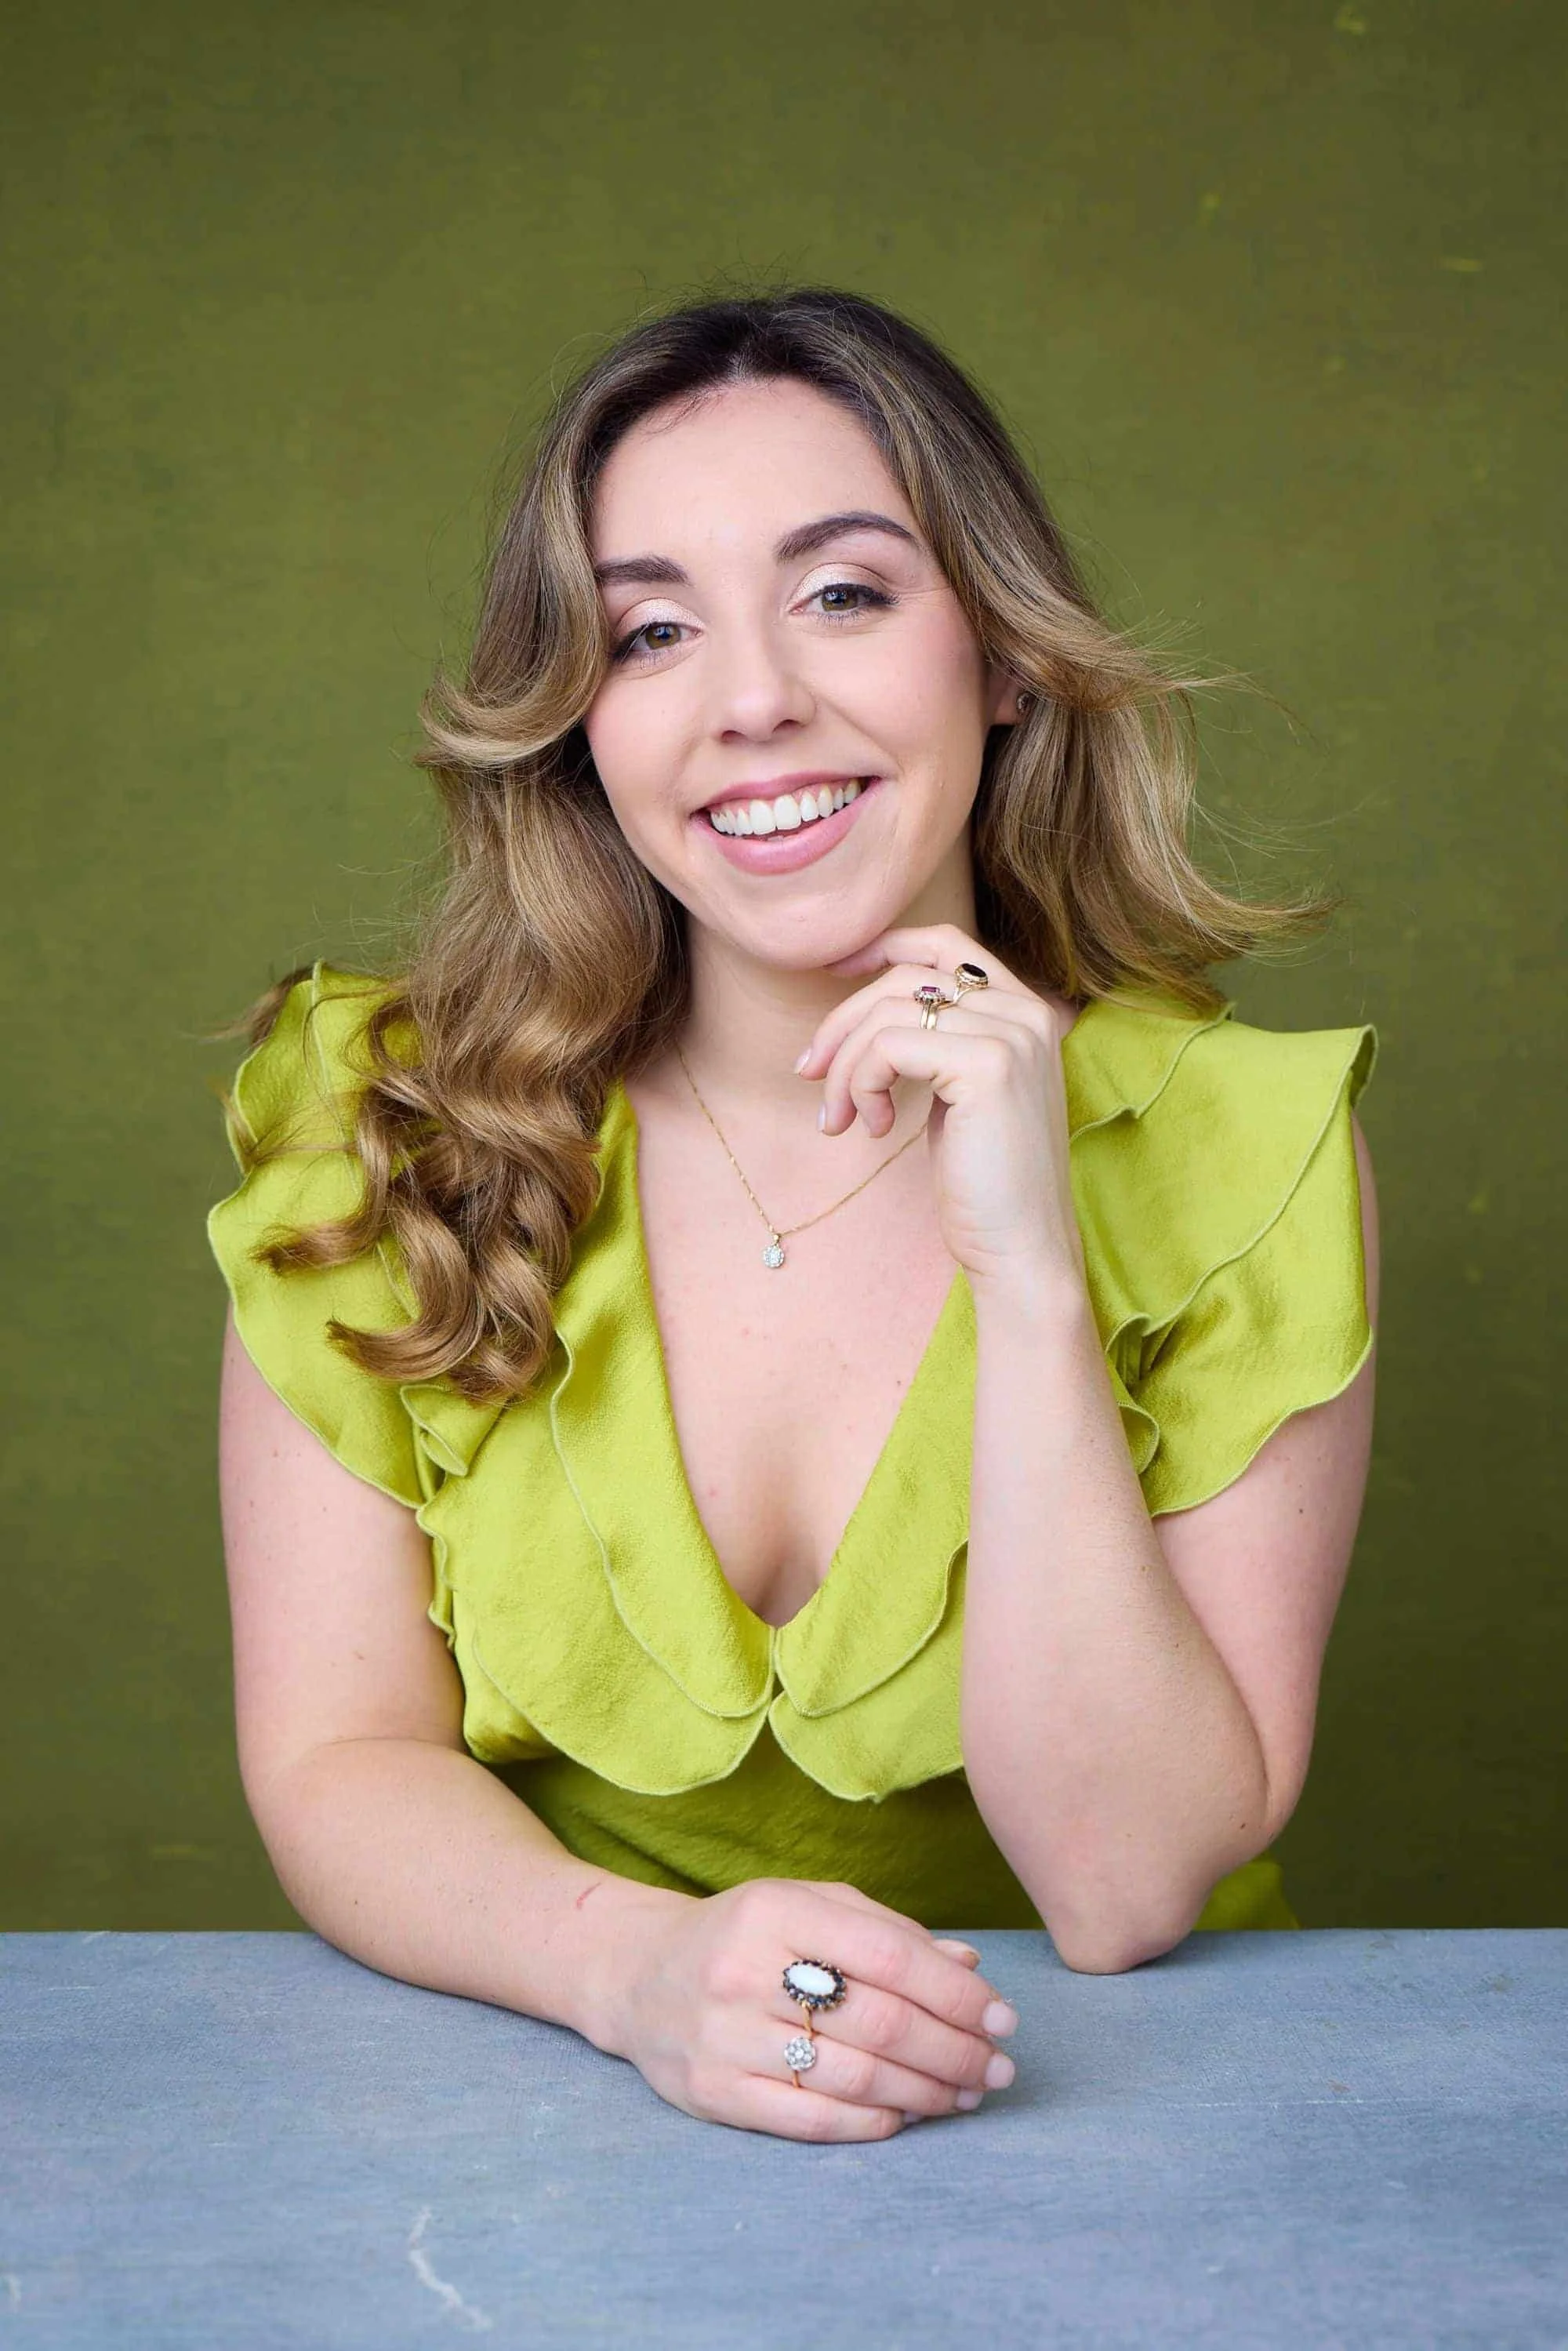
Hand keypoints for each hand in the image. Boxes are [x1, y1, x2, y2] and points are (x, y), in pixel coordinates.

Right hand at [600, 1876, 1018, 2140]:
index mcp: (776, 1910)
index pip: (890, 1956)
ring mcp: (724, 2037)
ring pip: (853, 2077)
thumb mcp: (806, 1906)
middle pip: (880, 2024)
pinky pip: (809, 2119)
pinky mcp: (711, 2093)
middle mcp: (745, 1971)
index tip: (1002, 2019)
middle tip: (997, 2068)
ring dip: (925, 2093)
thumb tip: (970, 1969)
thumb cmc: (744, 1935)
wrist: (637, 1974)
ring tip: (965, 2094)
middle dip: (954, 2051)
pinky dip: (870, 2122)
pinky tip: (904, 2116)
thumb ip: (886, 1931)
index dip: (956, 1993)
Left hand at [798, 920, 1086, 1294]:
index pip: (946, 944)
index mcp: (1026, 1014)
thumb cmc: (985, 1185)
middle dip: (842, 1022)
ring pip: (888, 1012)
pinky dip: (861, 1083)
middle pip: (905, 978)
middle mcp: (1026, 1013)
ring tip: (839, 1118)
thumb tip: (865, 1015)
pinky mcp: (988, 1066)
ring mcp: (1011, 1035)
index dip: (884, 948)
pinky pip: (888, 1046)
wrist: (1023, 1249)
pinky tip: (874, 1128)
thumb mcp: (961, 1098)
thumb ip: (938, 1046)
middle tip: (809, 1073)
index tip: (835, 974)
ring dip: (844, 1066)